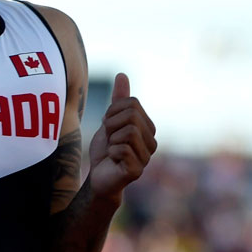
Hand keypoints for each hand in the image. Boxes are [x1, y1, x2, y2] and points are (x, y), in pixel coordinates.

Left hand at [88, 73, 156, 201]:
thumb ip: (118, 101)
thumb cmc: (106, 150)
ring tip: (111, 149)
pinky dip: (111, 152)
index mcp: (148, 128)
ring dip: (112, 139)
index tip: (108, 125)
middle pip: (132, 116)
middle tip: (109, 138)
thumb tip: (122, 75)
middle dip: (112, 124)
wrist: (98, 177)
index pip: (132, 103)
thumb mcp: (110, 121)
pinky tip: (113, 160)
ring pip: (129, 131)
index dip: (113, 111)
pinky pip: (122, 149)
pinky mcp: (137, 170)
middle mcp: (152, 141)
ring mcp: (146, 157)